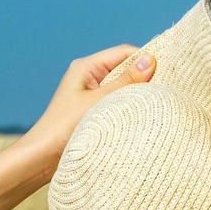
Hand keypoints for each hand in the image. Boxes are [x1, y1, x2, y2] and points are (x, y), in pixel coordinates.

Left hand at [20, 45, 156, 178]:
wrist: (42, 156)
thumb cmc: (64, 126)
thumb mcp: (99, 101)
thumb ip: (126, 81)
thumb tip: (150, 59)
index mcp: (86, 66)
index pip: (124, 53)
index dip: (145, 58)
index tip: (167, 69)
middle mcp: (89, 76)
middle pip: (125, 68)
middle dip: (143, 76)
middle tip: (165, 87)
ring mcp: (91, 93)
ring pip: (123, 86)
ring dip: (137, 93)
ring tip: (154, 102)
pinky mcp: (93, 109)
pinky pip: (118, 100)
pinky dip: (129, 105)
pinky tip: (140, 114)